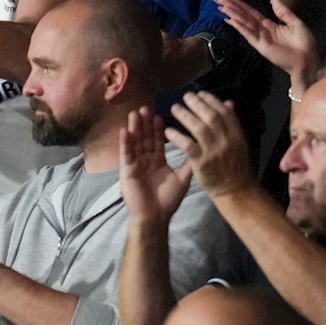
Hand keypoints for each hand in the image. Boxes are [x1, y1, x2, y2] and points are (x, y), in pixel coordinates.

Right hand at [119, 107, 191, 226]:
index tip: (160, 113)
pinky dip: (125, 142)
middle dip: (145, 123)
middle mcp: (146, 159)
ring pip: (135, 142)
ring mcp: (135, 164)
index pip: (158, 140)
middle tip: (145, 107)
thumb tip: (201, 148)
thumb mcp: (183, 179)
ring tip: (135, 113)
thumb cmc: (168, 200)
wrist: (155, 217)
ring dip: (135, 128)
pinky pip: (126, 154)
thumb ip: (189, 163)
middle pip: (145, 138)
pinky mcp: (126, 170)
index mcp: (158, 160)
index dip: (158, 128)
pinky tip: (125, 130)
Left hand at [166, 91, 254, 198]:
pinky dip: (177, 137)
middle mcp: (227, 141)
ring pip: (199, 128)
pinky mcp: (202, 162)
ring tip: (174, 108)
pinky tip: (168, 131)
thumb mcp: (238, 144)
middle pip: (211, 117)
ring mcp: (215, 151)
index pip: (224, 112)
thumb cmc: (234, 167)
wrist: (235, 192)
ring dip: (185, 116)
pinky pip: (188, 145)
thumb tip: (228, 102)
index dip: (212, 101)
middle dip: (197, 104)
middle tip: (185, 96)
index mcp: (237, 135)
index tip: (200, 94)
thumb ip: (232, 124)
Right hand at [217, 0, 317, 90]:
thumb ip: (283, 11)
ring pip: (244, 24)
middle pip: (244, 16)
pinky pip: (249, 34)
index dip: (241, 5)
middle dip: (232, 8)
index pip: (251, 12)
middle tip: (219, 0)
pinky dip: (240, 27)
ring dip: (233, 15)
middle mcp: (262, 30)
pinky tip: (231, 20)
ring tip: (222, 7)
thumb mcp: (295, 22)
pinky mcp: (261, 46)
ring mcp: (260, 38)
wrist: (307, 59)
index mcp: (269, 24)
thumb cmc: (304, 42)